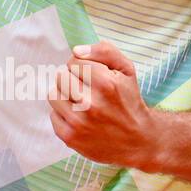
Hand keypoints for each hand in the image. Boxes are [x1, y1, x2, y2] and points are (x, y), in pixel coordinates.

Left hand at [47, 41, 161, 169]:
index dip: (83, 66)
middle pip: (61, 76)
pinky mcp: (69, 137)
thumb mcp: (126, 69)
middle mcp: (91, 104)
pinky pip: (53, 114)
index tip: (93, 76)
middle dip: (73, 79)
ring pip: (53, 94)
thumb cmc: (129, 100)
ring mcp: (78, 122)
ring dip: (65, 96)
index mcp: (106, 84)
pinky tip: (79, 117)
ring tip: (81, 102)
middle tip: (87, 89)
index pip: (74, 61)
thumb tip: (76, 51)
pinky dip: (63, 114)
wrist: (137, 140)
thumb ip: (104, 51)